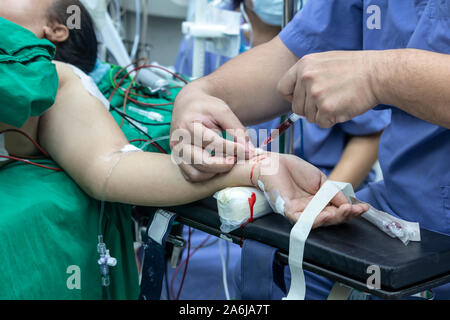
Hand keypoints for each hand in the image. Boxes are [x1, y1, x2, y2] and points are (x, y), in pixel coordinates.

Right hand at [170, 87, 253, 181]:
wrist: (187, 105)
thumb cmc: (206, 107)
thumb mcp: (223, 111)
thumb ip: (237, 130)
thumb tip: (250, 152)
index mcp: (188, 125)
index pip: (212, 142)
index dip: (231, 149)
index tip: (247, 151)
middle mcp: (178, 141)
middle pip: (203, 162)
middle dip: (224, 164)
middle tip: (237, 159)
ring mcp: (176, 153)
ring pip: (197, 173)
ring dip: (216, 172)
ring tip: (228, 161)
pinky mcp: (179, 161)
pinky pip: (192, 176)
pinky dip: (206, 176)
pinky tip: (217, 166)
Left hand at [252, 154, 368, 227]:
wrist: (274, 162)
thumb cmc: (294, 170)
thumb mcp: (320, 180)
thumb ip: (333, 192)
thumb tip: (348, 203)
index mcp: (319, 203)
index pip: (337, 211)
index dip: (351, 210)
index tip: (365, 207)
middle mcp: (310, 210)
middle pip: (331, 218)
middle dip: (346, 215)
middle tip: (357, 209)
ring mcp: (299, 212)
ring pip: (319, 221)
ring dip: (334, 218)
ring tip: (346, 212)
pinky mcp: (288, 210)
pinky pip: (303, 220)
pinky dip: (315, 219)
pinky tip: (327, 215)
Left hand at [277, 51, 379, 127]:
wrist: (378, 73)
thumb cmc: (354, 68)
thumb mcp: (324, 61)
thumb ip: (307, 75)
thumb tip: (293, 94)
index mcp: (303, 65)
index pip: (282, 88)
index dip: (292, 97)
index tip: (304, 98)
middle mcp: (306, 78)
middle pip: (296, 107)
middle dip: (310, 109)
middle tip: (328, 101)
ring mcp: (316, 93)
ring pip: (309, 117)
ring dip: (322, 114)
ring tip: (338, 100)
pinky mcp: (326, 108)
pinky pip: (322, 123)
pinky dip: (332, 120)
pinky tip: (343, 107)